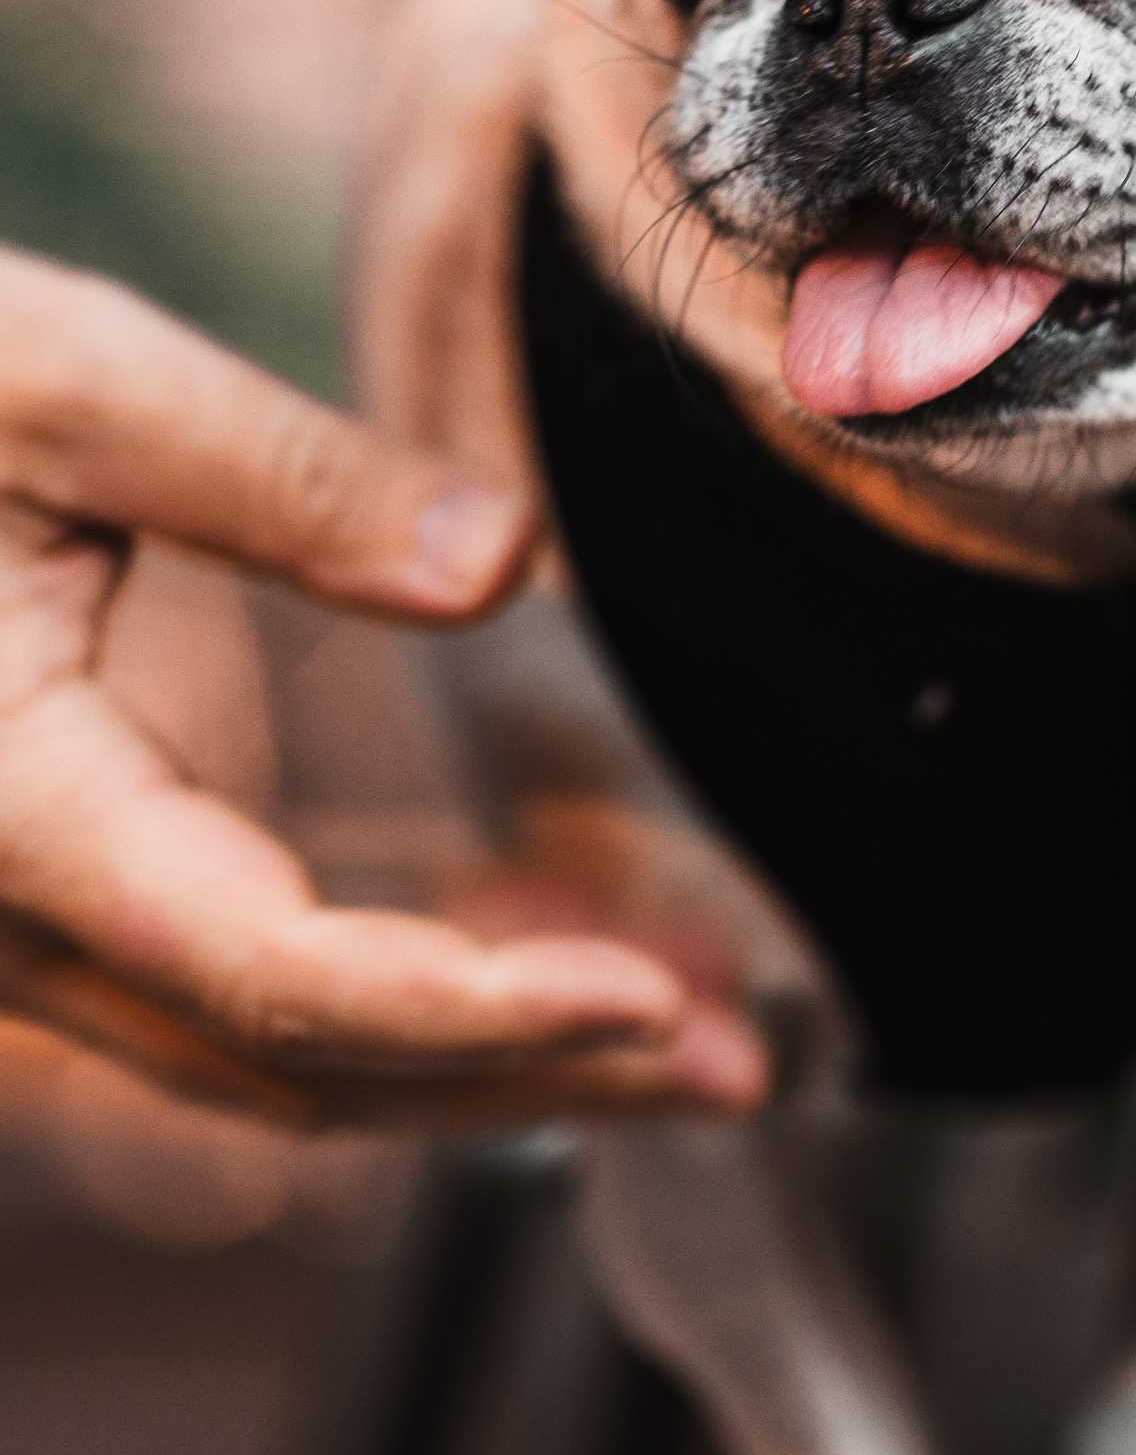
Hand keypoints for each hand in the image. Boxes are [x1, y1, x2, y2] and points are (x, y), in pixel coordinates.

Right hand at [0, 249, 767, 1127]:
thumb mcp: (60, 379)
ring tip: (671, 1034)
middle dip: (524, 1075)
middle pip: (289, 1061)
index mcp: (2, 807)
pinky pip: (210, 997)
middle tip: (743, 1060)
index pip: (276, 968)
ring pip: (251, 1057)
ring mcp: (3, 923)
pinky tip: (504, 968)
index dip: (481, 1007)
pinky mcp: (29, 886)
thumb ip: (281, 478)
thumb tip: (504, 563)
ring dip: (465, 1064)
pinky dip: (377, 1008)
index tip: (659, 995)